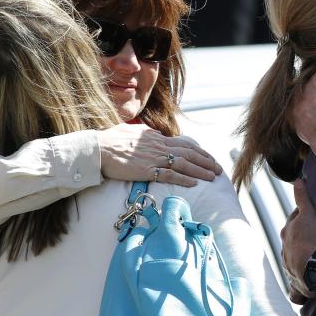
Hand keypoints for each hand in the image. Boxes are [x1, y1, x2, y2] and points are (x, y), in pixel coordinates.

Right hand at [96, 124, 221, 185]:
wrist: (97, 149)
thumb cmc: (111, 141)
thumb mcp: (132, 132)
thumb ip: (146, 134)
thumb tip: (154, 135)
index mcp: (155, 138)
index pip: (183, 144)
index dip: (199, 152)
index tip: (209, 158)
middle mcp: (158, 146)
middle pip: (188, 153)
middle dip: (206, 161)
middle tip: (218, 169)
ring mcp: (153, 158)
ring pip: (184, 163)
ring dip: (200, 170)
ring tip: (213, 177)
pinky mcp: (147, 170)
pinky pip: (169, 174)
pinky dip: (183, 178)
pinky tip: (194, 183)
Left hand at [280, 179, 315, 300]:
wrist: (314, 267)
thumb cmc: (311, 239)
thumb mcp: (308, 215)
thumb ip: (302, 198)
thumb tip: (297, 180)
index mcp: (287, 235)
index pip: (294, 223)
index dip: (303, 219)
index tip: (312, 219)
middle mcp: (285, 252)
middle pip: (292, 243)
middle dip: (300, 241)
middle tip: (315, 239)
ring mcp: (290, 269)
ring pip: (292, 264)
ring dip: (300, 263)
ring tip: (312, 262)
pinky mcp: (298, 285)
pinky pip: (296, 292)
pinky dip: (298, 292)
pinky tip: (302, 293)